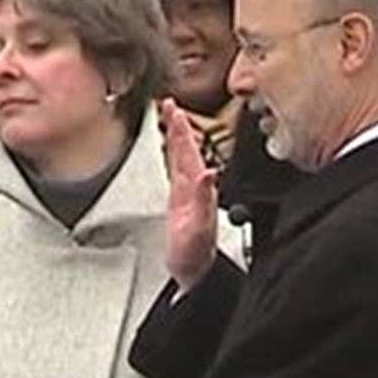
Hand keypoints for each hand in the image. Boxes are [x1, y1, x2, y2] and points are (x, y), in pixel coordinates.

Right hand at [159, 98, 218, 291]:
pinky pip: (175, 170)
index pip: (189, 150)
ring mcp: (188, 193)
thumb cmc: (195, 253)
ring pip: (181, 157)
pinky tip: (169, 151)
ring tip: (169, 119)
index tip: (173, 109)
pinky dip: (171, 155)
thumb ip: (203, 198)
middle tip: (168, 105)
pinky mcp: (180, 202)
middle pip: (185, 148)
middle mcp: (195, 187)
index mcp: (198, 188)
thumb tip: (209, 172)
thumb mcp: (198, 225)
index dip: (181, 129)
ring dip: (175, 137)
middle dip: (177, 125)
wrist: (195, 272)